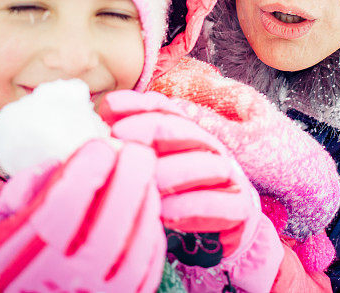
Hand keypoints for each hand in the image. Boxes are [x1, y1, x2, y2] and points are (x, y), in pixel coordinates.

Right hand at [0, 139, 165, 292]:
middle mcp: (63, 277)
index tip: (100, 145)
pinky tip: (148, 207)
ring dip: (145, 202)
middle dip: (128, 178)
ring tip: (145, 176)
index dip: (87, 169)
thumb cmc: (18, 255)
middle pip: (108, 223)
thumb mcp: (2, 223)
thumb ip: (21, 190)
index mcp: (27, 253)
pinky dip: (152, 232)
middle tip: (137, 151)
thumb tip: (56, 164)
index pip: (64, 204)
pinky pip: (148, 265)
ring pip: (134, 246)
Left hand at [100, 90, 283, 291]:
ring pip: (206, 163)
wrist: (221, 235)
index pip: (164, 107)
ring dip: (173, 170)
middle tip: (120, 137)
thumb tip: (99, 117)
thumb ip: (126, 143)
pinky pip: (222, 203)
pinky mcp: (240, 207)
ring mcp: (228, 175)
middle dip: (152, 129)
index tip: (107, 107)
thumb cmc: (174, 198)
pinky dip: (193, 205)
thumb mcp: (146, 170)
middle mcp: (208, 148)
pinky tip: (165, 212)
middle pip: (184, 129)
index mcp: (185, 134)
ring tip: (144, 180)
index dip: (137, 104)